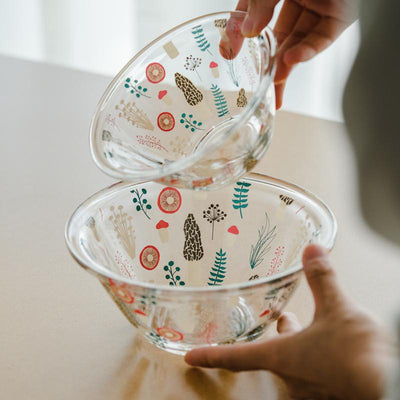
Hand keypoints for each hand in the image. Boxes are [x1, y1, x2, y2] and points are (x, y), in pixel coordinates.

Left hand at [185, 245, 396, 398]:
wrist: (393, 388)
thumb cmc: (358, 354)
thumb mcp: (338, 309)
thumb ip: (322, 279)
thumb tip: (312, 249)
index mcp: (282, 357)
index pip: (236, 357)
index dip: (211, 356)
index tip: (191, 358)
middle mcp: (292, 379)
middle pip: (272, 356)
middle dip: (280, 336)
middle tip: (284, 320)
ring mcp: (312, 391)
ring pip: (296, 365)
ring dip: (300, 346)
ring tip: (307, 329)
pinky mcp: (332, 395)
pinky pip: (316, 375)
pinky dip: (319, 359)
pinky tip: (333, 349)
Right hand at [224, 0, 357, 108]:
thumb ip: (259, 3)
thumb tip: (247, 32)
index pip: (253, 15)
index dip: (240, 36)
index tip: (228, 54)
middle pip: (277, 37)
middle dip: (268, 63)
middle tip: (257, 86)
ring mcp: (319, 8)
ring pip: (298, 42)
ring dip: (286, 64)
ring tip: (275, 82)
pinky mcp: (339, 17)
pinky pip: (321, 39)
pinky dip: (306, 51)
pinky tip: (292, 60)